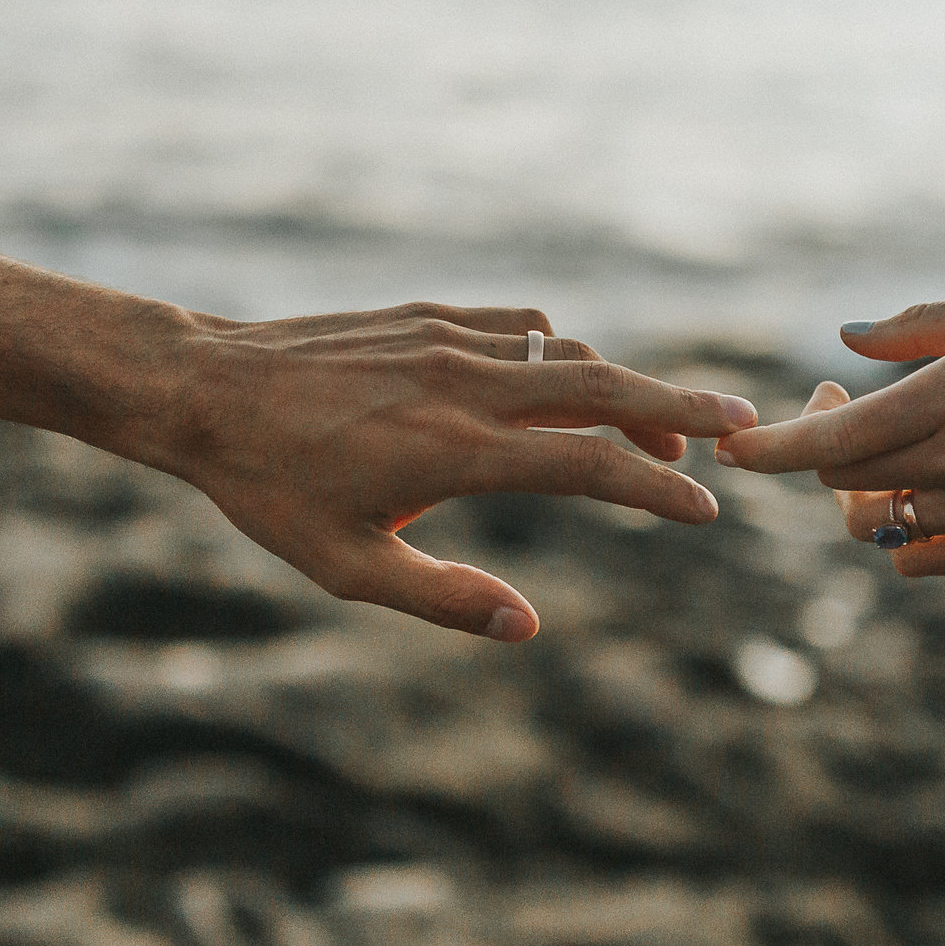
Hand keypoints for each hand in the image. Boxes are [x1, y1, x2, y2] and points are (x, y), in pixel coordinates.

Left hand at [0, 213, 757, 640]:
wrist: (200, 388)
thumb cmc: (268, 490)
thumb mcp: (346, 568)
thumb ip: (442, 598)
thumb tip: (526, 629)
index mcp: (455, 452)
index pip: (589, 468)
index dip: (657, 492)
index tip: (706, 513)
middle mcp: (466, 385)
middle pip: (605, 391)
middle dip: (682, 411)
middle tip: (744, 427)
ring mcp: (451, 340)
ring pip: (569, 356)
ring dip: (628, 387)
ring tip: (668, 426)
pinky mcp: (430, 316)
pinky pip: (523, 329)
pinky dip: (566, 353)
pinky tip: (577, 379)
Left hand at [717, 292, 944, 575]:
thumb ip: (918, 324)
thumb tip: (843, 338)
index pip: (833, 440)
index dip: (771, 449)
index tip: (732, 449)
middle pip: (845, 480)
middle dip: (819, 448)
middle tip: (835, 403)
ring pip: (881, 521)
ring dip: (863, 488)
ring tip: (888, 444)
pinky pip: (922, 561)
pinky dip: (903, 535)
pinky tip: (922, 492)